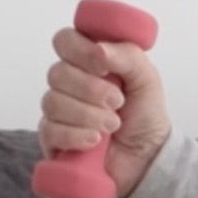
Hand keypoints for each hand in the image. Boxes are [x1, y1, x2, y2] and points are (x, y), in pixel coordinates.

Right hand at [40, 26, 172, 197]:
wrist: (147, 156)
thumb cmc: (145, 114)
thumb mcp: (146, 79)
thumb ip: (128, 55)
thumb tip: (100, 48)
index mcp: (87, 61)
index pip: (64, 41)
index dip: (80, 51)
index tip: (103, 66)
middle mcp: (67, 83)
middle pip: (57, 73)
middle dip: (91, 89)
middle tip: (118, 102)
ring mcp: (57, 110)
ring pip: (54, 102)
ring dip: (89, 115)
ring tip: (113, 125)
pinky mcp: (52, 138)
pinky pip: (51, 130)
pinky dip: (77, 135)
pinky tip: (95, 141)